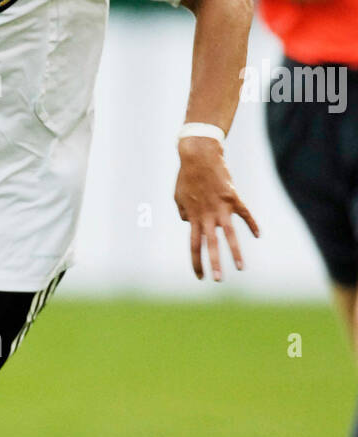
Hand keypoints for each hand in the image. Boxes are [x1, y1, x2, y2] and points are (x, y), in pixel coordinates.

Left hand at [174, 137, 259, 280]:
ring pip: (229, 234)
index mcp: (193, 218)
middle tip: (218, 280)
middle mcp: (207, 216)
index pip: (194, 246)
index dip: (197, 262)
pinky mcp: (233, 197)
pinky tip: (258, 234)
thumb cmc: (186, 177)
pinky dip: (252, 224)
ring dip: (235, 252)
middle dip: (214, 264)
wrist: (199, 156)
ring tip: (241, 267)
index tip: (200, 277)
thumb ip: (183, 213)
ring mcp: (221, 207)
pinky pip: (245, 214)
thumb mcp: (178, 198)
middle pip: (210, 245)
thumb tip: (187, 224)